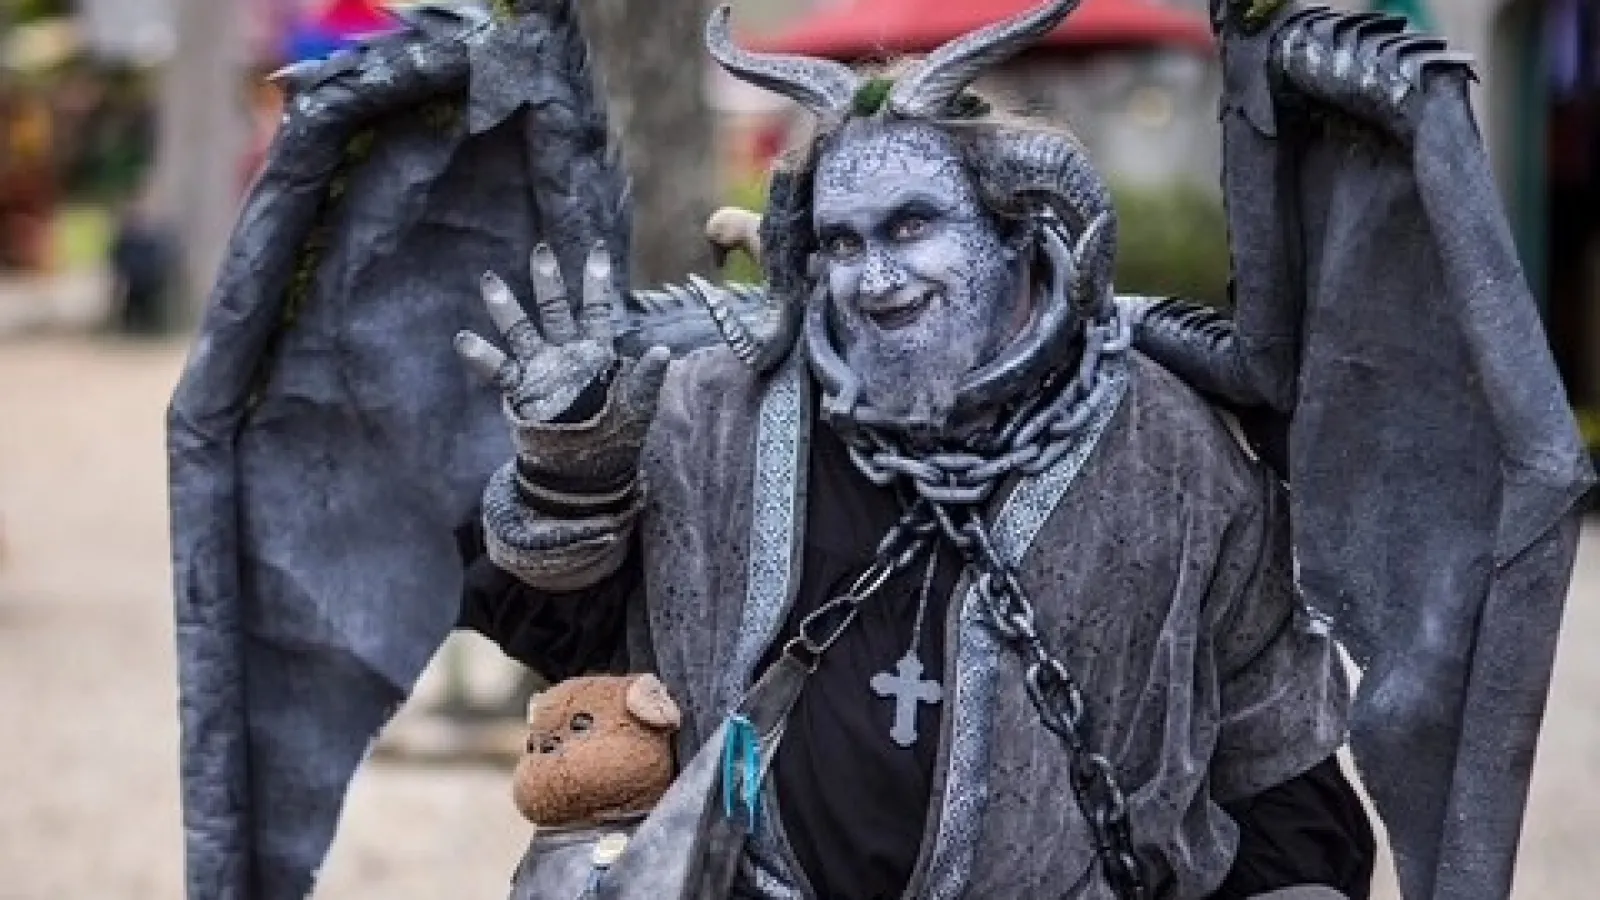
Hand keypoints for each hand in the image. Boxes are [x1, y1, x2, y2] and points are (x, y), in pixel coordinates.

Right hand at [455, 241, 670, 497]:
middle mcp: (565, 353)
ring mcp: (540, 370)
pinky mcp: (521, 392)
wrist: (588, 470)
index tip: (596, 250)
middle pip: (554, 311)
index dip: (596, 281)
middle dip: (547, 282)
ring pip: (522, 332)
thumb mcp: (639, 406)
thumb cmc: (617, 435)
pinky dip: (482, 357)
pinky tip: (465, 339)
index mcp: (596, 352)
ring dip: (506, 309)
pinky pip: (499, 371)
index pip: (597, 309)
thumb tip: (662, 351)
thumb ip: (648, 379)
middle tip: (540, 251)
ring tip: (490, 282)